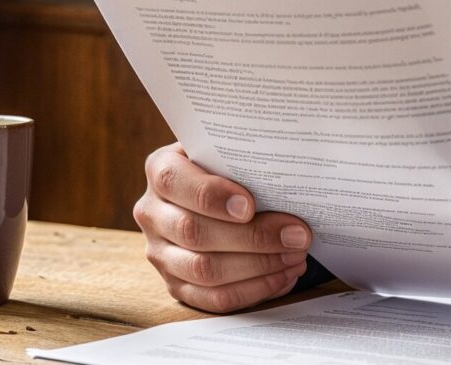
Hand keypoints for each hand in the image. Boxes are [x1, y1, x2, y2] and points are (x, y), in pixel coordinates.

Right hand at [133, 143, 312, 311]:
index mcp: (160, 170)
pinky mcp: (176, 285)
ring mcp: (160, 253)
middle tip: (297, 235)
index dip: (211, 196)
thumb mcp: (226, 152)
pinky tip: (283, 276)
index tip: (250, 205)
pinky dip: (253, 290)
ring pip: (204, 270)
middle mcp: (152, 213)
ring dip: (258, 267)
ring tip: (296, 256)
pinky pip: (213, 298)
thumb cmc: (227, 168)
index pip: (174, 182)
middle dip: (252, 237)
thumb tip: (285, 172)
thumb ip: (242, 158)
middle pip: (194, 232)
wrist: (212, 194)